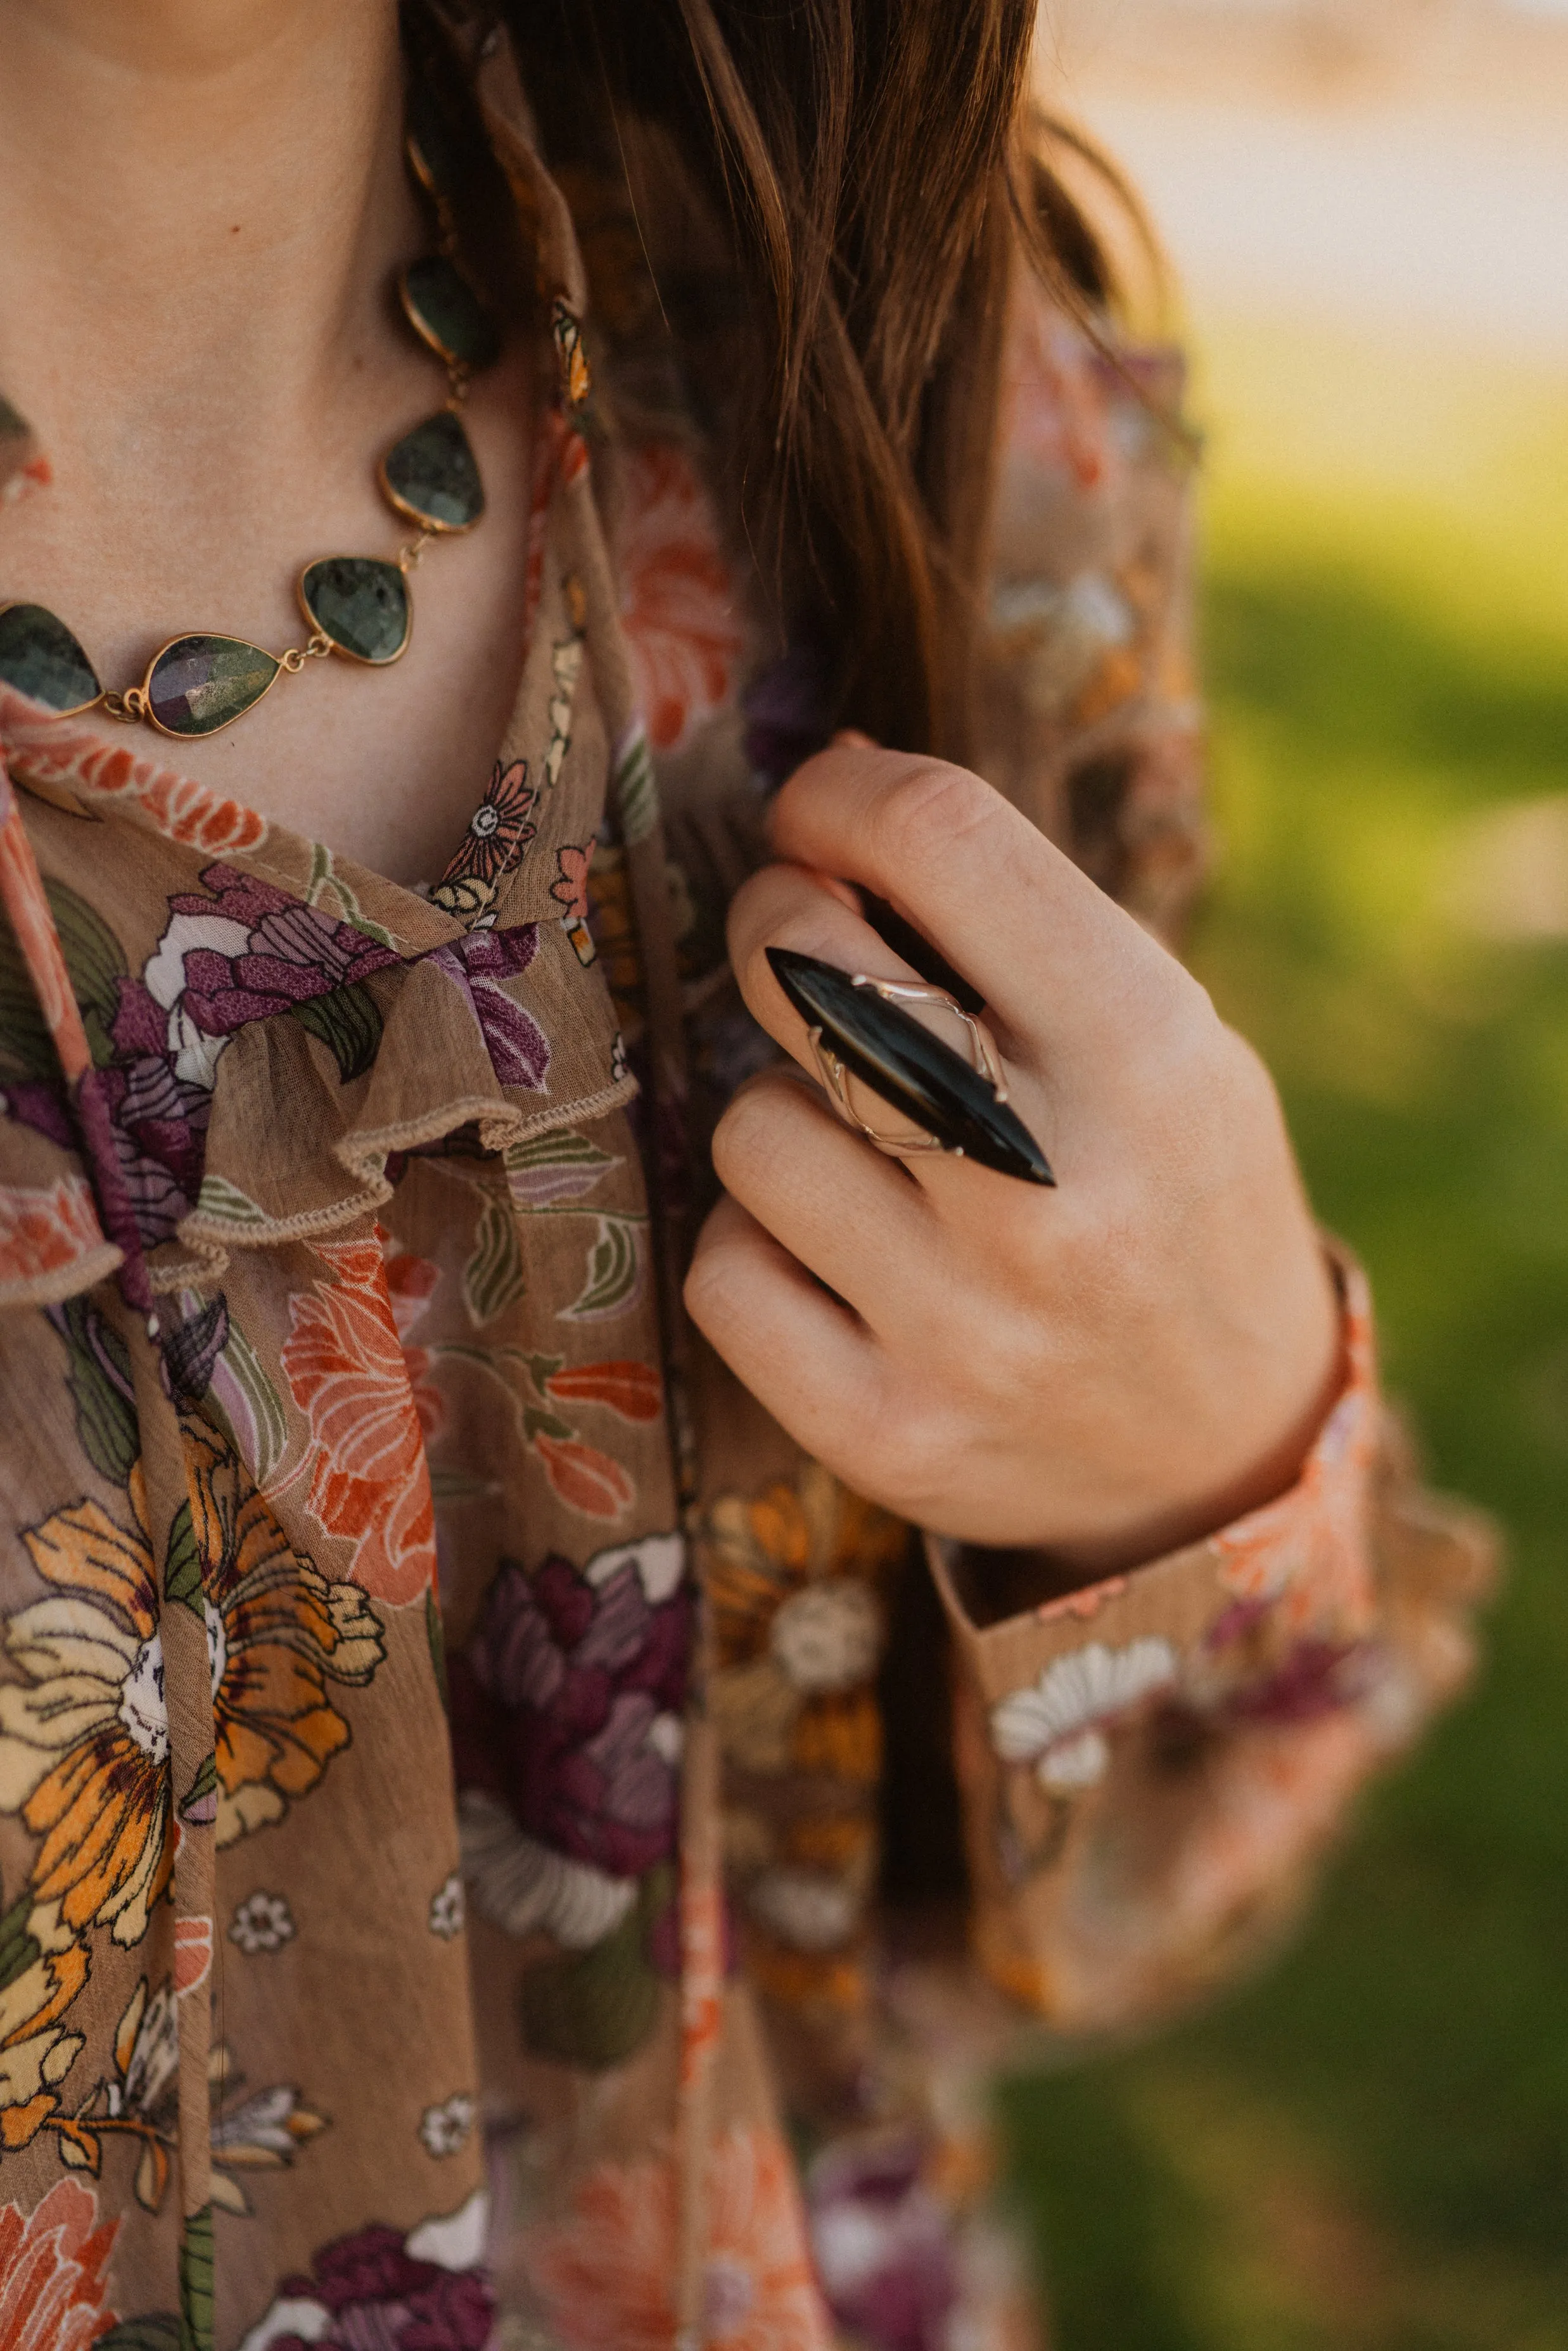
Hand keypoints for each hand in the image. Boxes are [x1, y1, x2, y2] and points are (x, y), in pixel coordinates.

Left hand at [683, 743, 1341, 1572]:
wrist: (1223, 1451)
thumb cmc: (1170, 1195)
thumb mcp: (1161, 1036)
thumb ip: (1012, 918)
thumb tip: (831, 777)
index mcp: (1151, 1055)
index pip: (942, 840)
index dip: (843, 799)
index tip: (818, 816)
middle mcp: (1052, 1191)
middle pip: (807, 965)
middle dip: (778, 923)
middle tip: (808, 949)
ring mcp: (963, 1327)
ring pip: (749, 1127)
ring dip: (783, 1111)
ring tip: (865, 1150)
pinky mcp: (884, 1431)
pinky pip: (724, 1270)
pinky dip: (760, 1246)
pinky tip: (839, 1259)